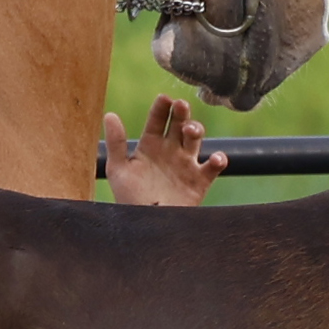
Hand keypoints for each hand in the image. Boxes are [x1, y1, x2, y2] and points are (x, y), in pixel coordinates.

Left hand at [103, 95, 226, 207]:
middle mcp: (170, 151)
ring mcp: (186, 164)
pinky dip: (219, 160)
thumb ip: (116, 143)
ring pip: (196, 139)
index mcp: (150, 146)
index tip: (164, 98)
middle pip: (179, 124)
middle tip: (180, 105)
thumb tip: (110, 114)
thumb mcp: (118, 169)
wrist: (145, 229)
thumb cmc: (128, 199)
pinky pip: (213, 167)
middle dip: (181, 113)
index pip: (157, 120)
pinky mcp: (199, 181)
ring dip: (196, 130)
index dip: (161, 108)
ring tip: (190, 130)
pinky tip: (216, 159)